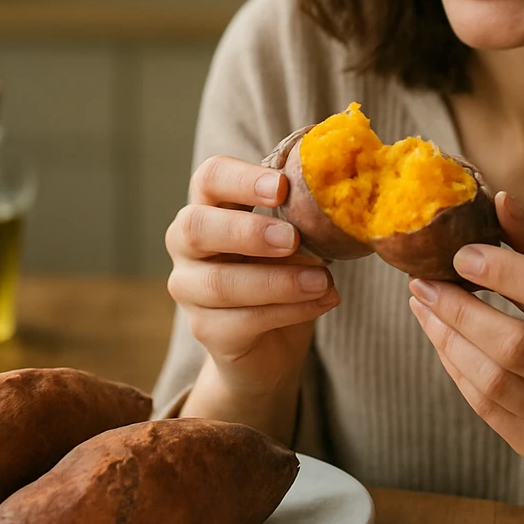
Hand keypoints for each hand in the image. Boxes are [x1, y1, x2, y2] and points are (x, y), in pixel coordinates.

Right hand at [165, 155, 339, 401]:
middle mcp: (187, 245)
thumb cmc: (280, 272)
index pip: (210, 178)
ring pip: (220, 283)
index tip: (282, 187)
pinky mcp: (207, 329)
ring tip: (322, 281)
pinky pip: (243, 320)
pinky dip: (289, 311)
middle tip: (293, 239)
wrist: (270, 344)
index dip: (241, 179)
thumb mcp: (292, 238)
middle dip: (247, 231)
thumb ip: (301, 216)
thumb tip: (335, 201)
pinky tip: (323, 301)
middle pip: (195, 226)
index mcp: (209, 206)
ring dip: (278, 281)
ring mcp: (189, 289)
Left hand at [408, 190, 523, 523]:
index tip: (462, 251)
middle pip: (520, 346)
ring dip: (448, 338)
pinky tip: (439, 335)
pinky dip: (454, 365)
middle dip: (462, 309)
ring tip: (423, 303)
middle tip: (424, 280)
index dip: (508, 270)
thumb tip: (500, 200)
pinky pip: (485, 406)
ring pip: (495, 382)